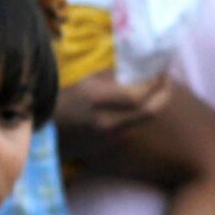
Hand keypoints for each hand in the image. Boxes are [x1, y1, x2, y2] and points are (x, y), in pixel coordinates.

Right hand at [54, 70, 172, 137]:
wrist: (46, 129)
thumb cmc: (65, 99)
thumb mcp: (88, 81)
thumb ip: (115, 77)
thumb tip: (140, 69)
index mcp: (99, 100)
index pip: (140, 95)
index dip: (156, 83)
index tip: (162, 70)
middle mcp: (108, 121)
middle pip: (150, 112)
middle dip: (164, 95)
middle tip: (167, 82)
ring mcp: (110, 137)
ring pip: (143, 120)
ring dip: (153, 105)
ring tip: (156, 90)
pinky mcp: (110, 145)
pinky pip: (132, 127)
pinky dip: (140, 114)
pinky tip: (140, 104)